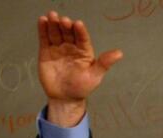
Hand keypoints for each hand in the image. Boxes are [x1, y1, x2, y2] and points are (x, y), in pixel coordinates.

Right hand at [37, 11, 122, 125]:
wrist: (65, 98)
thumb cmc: (82, 87)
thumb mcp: (95, 76)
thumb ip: (104, 63)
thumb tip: (120, 53)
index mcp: (84, 51)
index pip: (83, 38)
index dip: (80, 31)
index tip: (78, 24)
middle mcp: (72, 47)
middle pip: (68, 33)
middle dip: (66, 25)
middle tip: (63, 20)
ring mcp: (59, 48)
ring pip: (56, 33)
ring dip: (54, 24)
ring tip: (52, 16)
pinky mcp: (46, 51)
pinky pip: (45, 38)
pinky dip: (43, 29)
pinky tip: (42, 20)